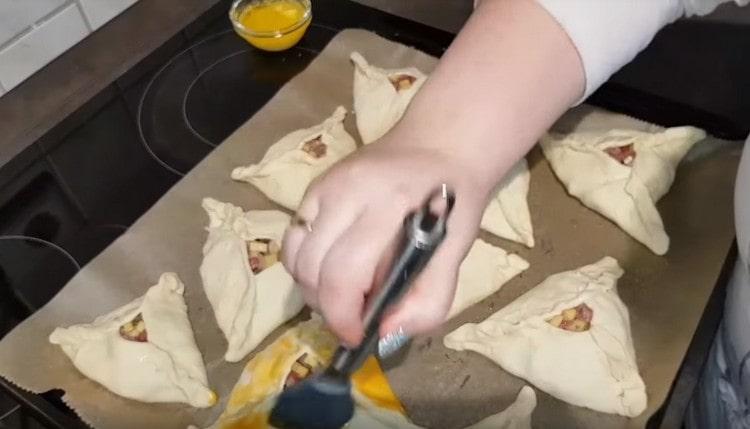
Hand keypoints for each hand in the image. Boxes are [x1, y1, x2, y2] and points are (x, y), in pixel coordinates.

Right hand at [281, 133, 494, 345]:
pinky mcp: (314, 185)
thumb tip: (383, 334)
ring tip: (342, 291)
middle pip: (312, 269)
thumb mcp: (455, 253)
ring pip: (294, 256)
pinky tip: (332, 265)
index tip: (357, 336)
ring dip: (311, 287)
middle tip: (354, 315)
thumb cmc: (451, 202)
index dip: (343, 316)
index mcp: (389, 207)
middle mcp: (348, 191)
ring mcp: (325, 185)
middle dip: (328, 307)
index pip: (344, 274)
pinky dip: (305, 263)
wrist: (440, 144)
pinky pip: (293, 237)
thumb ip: (428, 300)